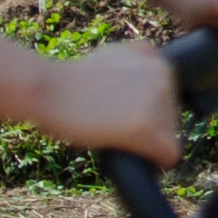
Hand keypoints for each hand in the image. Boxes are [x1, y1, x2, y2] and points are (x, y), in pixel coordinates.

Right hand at [30, 42, 181, 163]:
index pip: (169, 100)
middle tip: (116, 128)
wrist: (47, 90)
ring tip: (118, 138)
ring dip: (148, 144)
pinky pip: (168, 154)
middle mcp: (163, 77)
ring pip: (168, 136)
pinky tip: (140, 160)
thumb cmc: (72, 79)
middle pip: (171, 118)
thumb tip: (153, 72)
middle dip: (149, 128)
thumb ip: (139, 63)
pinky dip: (157, 162)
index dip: (148, 114)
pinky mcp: (145, 127)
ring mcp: (156, 101)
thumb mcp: (114, 55)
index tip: (126, 120)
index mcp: (157, 61)